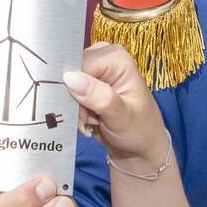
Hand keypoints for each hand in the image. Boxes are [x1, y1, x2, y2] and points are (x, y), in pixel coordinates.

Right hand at [63, 43, 168, 173]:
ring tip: (91, 123)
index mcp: (116, 58)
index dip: (73, 86)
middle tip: (87, 120)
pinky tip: (89, 122)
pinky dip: (74, 112)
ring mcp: (94, 72)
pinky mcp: (87, 86)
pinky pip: (68, 96)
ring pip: (66, 87)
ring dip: (74, 110)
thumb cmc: (139, 130)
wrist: (140, 148)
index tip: (80, 111)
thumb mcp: (122, 116)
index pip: (80, 63)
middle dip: (74, 100)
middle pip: (71, 73)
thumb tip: (69, 78)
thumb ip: (99, 97)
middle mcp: (104, 60)